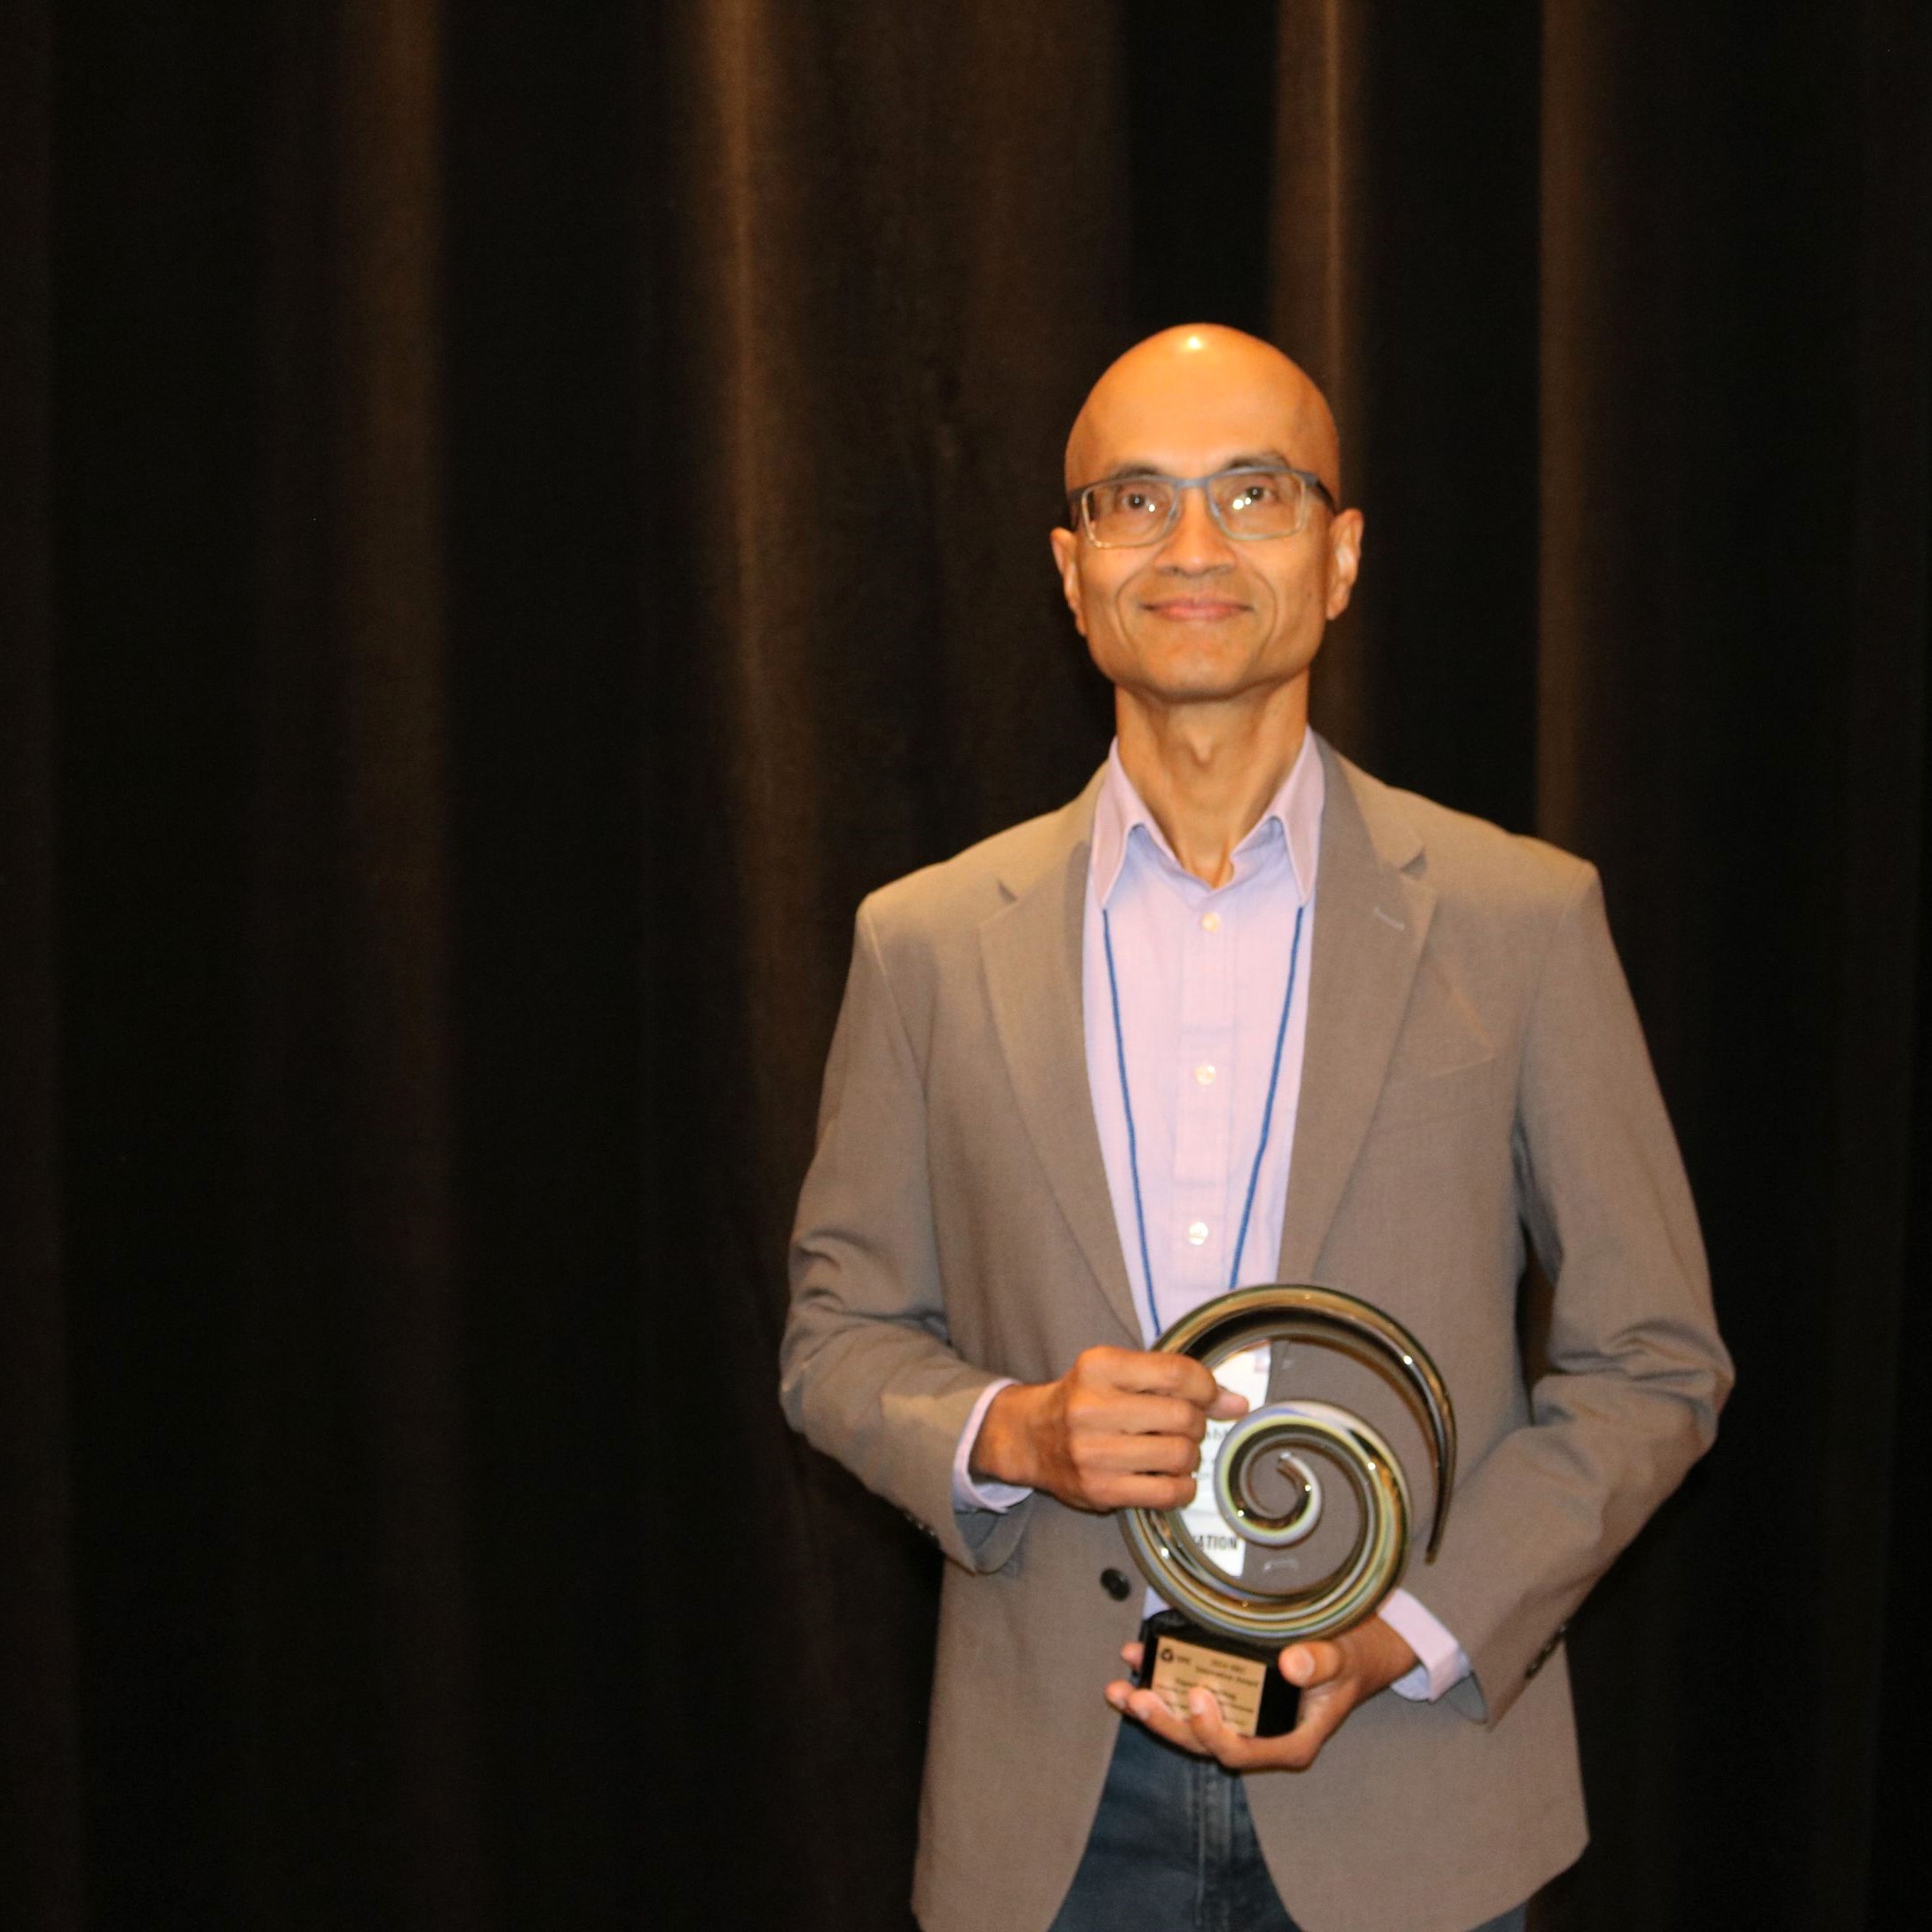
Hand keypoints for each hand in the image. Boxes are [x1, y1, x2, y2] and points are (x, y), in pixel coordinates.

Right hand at [968, 1347, 1247, 1512]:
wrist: (1031, 1437)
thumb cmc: (1084, 1400)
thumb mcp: (1118, 1373)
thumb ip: (1174, 1380)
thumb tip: (1236, 1403)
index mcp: (1099, 1367)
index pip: (1176, 1373)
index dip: (1208, 1387)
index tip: (1215, 1397)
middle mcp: (1092, 1408)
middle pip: (1183, 1417)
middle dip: (1197, 1424)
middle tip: (1186, 1427)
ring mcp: (1094, 1453)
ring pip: (1180, 1456)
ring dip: (1190, 1456)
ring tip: (1174, 1452)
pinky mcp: (1099, 1490)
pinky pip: (1166, 1493)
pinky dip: (1182, 1488)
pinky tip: (1172, 1480)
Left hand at [1104, 1615, 1418, 1771]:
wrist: (1353, 1654)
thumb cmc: (1349, 1660)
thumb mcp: (1343, 1659)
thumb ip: (1320, 1664)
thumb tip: (1293, 1666)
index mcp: (1289, 1742)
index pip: (1240, 1751)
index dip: (1213, 1732)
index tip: (1197, 1698)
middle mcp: (1259, 1739)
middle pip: (1204, 1743)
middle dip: (1166, 1723)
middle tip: (1137, 1698)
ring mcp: (1241, 1721)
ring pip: (1189, 1726)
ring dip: (1153, 1707)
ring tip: (1119, 1688)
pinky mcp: (1229, 1699)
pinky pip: (1189, 1699)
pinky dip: (1162, 1682)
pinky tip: (1137, 1660)